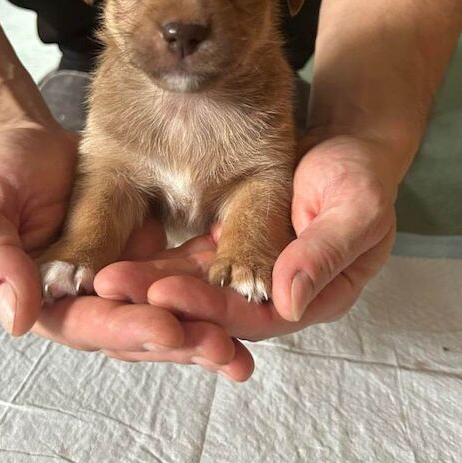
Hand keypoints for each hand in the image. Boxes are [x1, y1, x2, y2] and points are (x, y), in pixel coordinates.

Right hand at [0, 123, 252, 379]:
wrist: (33, 146)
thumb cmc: (1, 173)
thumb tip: (20, 318)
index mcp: (49, 300)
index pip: (90, 323)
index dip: (128, 327)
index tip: (168, 328)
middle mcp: (93, 301)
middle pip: (139, 329)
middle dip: (181, 341)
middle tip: (225, 348)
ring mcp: (127, 282)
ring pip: (171, 312)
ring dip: (206, 329)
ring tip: (243, 347)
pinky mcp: (154, 258)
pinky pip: (188, 277)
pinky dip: (215, 287)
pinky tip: (246, 292)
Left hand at [95, 133, 396, 340]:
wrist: (348, 148)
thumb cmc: (360, 178)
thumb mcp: (356, 210)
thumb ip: (323, 254)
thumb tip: (285, 301)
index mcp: (308, 296)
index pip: (252, 314)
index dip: (208, 306)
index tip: (163, 292)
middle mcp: (270, 296)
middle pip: (211, 310)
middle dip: (160, 302)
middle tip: (111, 287)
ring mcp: (245, 275)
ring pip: (191, 289)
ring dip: (147, 285)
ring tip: (102, 275)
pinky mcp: (225, 250)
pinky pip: (186, 263)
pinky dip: (155, 263)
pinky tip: (117, 255)